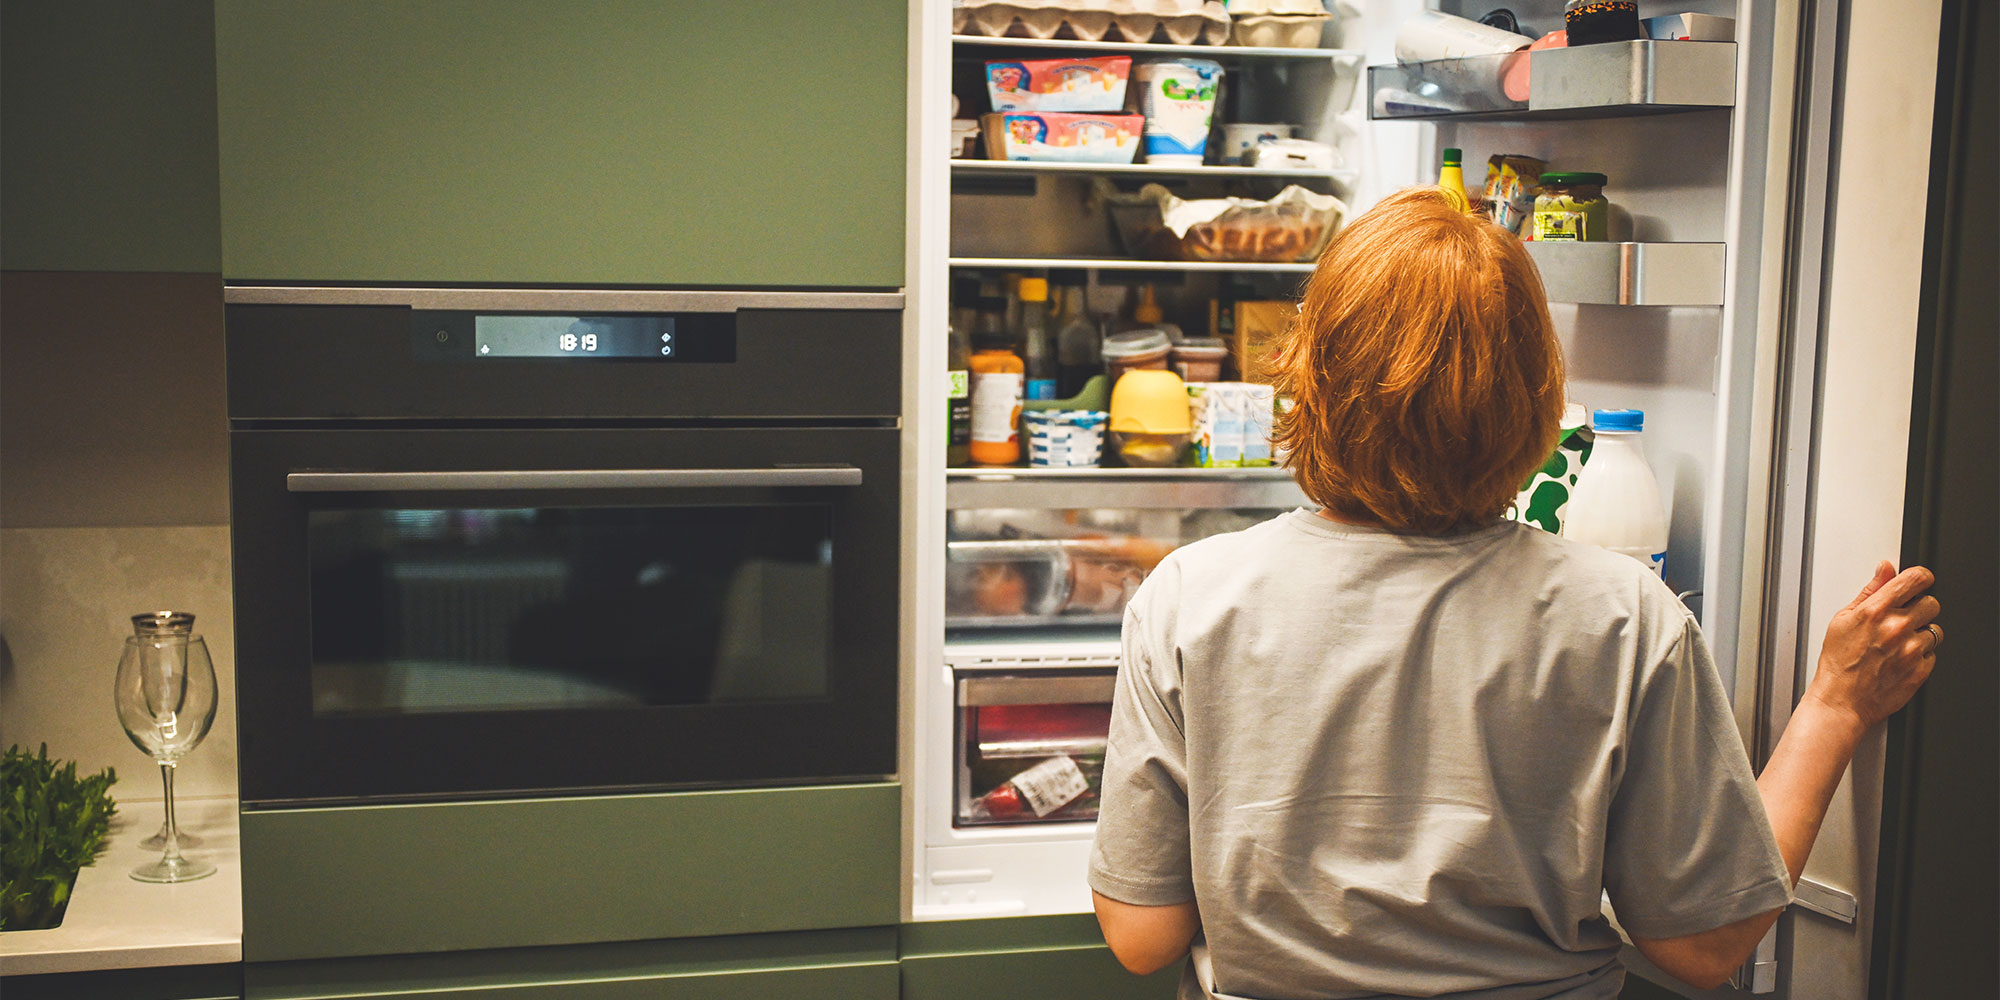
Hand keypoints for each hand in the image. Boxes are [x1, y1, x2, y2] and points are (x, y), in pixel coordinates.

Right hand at [1806, 561, 1940, 729]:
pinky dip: (1920, 656)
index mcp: (1876, 611)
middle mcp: (1897, 627)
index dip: (1921, 578)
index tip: (1919, 582)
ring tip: (1898, 645)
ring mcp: (1912, 650)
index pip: (1916, 579)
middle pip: (1932, 602)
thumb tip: (1885, 570)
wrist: (1842, 701)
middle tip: (1903, 620)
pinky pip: (1933, 654)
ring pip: (1935, 630)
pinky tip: (1900, 660)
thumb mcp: (1843, 619)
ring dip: (1921, 635)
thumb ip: (1870, 591)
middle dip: (1920, 608)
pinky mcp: (1921, 669)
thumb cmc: (1838, 663)